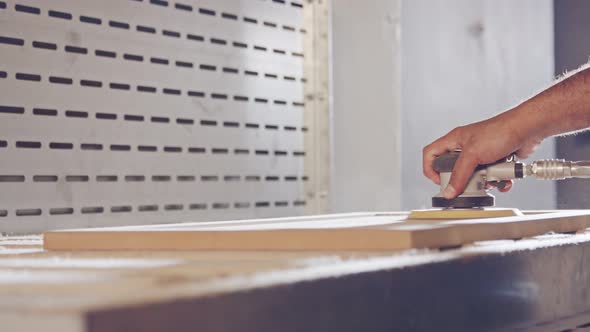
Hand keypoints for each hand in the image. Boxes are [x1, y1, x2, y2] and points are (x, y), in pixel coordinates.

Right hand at [423, 114, 539, 198]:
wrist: (527, 130)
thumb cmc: (500, 131)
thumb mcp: (473, 154)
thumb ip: (459, 174)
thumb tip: (449, 191)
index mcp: (454, 140)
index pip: (431, 154)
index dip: (430, 169)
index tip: (439, 181)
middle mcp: (465, 147)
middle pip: (452, 170)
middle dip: (462, 180)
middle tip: (468, 184)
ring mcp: (480, 155)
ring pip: (473, 176)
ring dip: (482, 182)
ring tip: (490, 178)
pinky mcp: (494, 161)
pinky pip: (489, 177)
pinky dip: (496, 181)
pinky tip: (502, 179)